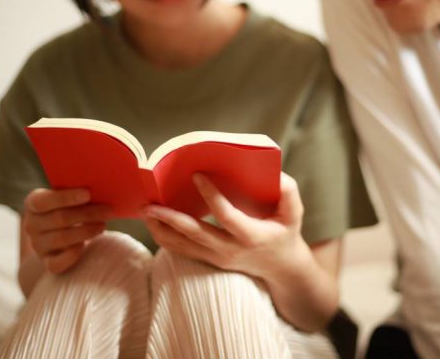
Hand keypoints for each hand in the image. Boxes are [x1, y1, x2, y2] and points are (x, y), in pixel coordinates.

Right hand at [22, 188, 111, 273]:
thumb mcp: (67, 196)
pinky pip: (58, 262)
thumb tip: (102, 188)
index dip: (66, 197)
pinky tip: (88, 244)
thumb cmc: (69, 207)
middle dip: (87, 214)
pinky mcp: (47, 262)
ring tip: (103, 224)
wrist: (58, 232)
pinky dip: (74, 254)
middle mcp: (31, 225)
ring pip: (62, 238)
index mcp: (33, 203)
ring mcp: (38, 245)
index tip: (88, 194)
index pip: (44, 201)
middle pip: (59, 218)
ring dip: (86, 231)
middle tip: (108, 210)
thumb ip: (77, 191)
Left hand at [141, 172, 307, 278]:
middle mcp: (231, 249)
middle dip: (171, 219)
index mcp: (252, 235)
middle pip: (196, 234)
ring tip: (145, 211)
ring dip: (161, 229)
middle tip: (151, 204)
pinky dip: (164, 237)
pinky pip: (182, 250)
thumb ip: (288, 191)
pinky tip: (153, 223)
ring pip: (183, 246)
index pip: (227, 216)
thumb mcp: (294, 212)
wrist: (280, 266)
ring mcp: (218, 257)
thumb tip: (276, 173)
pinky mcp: (209, 260)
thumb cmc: (286, 232)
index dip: (211, 196)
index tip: (196, 175)